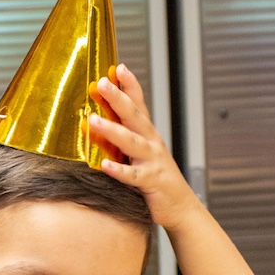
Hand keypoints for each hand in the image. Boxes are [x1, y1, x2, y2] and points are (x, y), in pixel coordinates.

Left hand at [88, 64, 197, 230]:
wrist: (180, 206)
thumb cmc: (155, 178)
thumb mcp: (139, 153)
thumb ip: (122, 137)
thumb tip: (94, 122)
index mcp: (148, 134)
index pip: (138, 104)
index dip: (129, 85)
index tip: (117, 67)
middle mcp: (151, 143)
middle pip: (134, 116)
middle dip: (118, 98)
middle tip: (101, 83)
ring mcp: (152, 162)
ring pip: (132, 142)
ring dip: (112, 130)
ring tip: (93, 121)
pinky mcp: (151, 183)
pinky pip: (133, 176)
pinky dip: (119, 170)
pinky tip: (104, 165)